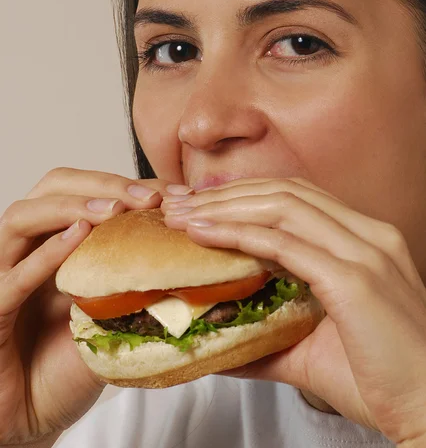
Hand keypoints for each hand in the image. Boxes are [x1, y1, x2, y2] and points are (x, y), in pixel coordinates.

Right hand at [0, 167, 177, 445]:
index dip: (127, 184)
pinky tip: (77, 237)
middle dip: (103, 185)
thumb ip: (139, 279)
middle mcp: (27, 248)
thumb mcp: (114, 309)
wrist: (35, 412)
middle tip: (149, 198)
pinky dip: (45, 253)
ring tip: (114, 209)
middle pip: (53, 188)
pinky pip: (12, 278)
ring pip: (22, 218)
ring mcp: (4, 275)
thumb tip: (195, 254)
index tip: (174, 193)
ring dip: (72, 206)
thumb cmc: (72, 358)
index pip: (85, 191)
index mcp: (57, 240)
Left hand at [163, 177, 425, 445]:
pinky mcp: (355, 279)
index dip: (246, 194)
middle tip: (180, 203)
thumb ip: (270, 335)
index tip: (202, 202)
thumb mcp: (316, 346)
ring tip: (183, 215)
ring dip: (226, 207)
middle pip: (285, 192)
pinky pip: (286, 244)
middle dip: (227, 194)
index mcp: (365, 240)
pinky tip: (205, 234)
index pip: (297, 197)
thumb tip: (223, 339)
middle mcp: (369, 235)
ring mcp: (365, 252)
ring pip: (283, 207)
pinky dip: (240, 233)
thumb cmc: (381, 378)